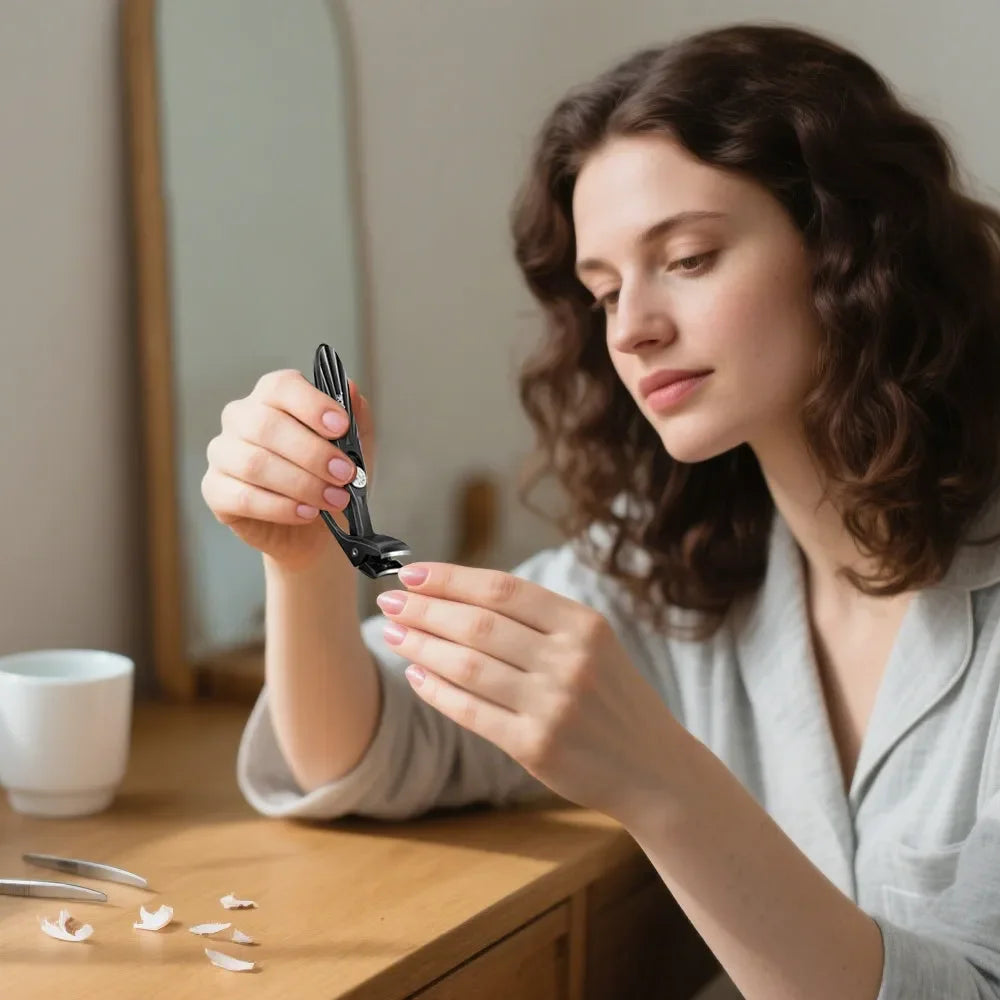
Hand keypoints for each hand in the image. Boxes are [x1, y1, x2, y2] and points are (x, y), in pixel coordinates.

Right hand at [201, 369, 377, 570]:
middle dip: (313, 453)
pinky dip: (280, 507)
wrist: (314, 529)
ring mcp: (223, 453)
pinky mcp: (215, 490)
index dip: (312, 405)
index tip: (341, 427)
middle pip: (266, 425)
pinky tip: (306, 513)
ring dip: (301, 484)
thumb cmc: (329, 479)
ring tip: (333, 499)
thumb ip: (356, 419)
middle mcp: (241, 418)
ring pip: (254, 463)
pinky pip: (242, 497)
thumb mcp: (354, 449)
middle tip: (344, 474)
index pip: (282, 386)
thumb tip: (352, 391)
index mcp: (273, 398)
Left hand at [377, 562, 681, 827]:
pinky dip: (436, 690)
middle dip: (425, 609)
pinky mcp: (536, 746)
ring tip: (392, 632)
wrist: (653, 770)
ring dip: (421, 645)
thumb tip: (457, 594)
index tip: (411, 573)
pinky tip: (415, 673)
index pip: (504, 590)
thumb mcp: (592, 645)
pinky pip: (470, 711)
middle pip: (479, 625)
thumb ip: (538, 620)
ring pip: (468, 665)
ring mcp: (553, 705)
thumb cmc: (612, 697)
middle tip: (388, 601)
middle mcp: (570, 661)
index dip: (451, 578)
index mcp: (584, 625)